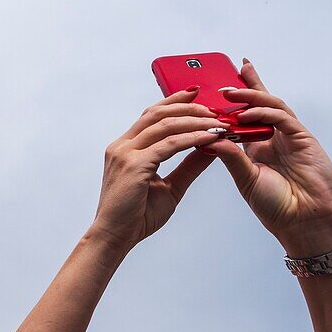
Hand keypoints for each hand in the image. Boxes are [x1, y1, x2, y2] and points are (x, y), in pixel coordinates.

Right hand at [89, 88, 220, 249]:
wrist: (115, 237)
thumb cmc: (136, 216)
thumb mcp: (169, 187)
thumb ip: (188, 166)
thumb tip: (210, 148)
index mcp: (125, 148)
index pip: (150, 115)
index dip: (174, 101)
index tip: (195, 94)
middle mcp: (122, 146)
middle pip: (157, 113)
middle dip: (188, 106)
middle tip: (213, 108)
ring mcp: (125, 153)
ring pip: (164, 124)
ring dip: (194, 120)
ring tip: (216, 122)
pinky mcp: (134, 165)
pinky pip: (168, 145)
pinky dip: (191, 138)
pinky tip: (208, 138)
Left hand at [204, 60, 331, 256]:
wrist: (303, 223)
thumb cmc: (276, 206)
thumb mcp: (246, 179)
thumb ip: (231, 156)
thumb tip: (209, 137)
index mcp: (256, 148)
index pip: (242, 118)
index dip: (233, 102)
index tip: (215, 88)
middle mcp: (273, 139)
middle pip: (260, 104)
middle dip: (246, 87)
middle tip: (225, 78)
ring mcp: (289, 137)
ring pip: (271, 106)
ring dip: (251, 97)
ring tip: (229, 93)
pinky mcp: (302, 138)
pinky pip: (283, 118)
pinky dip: (265, 113)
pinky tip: (247, 113)